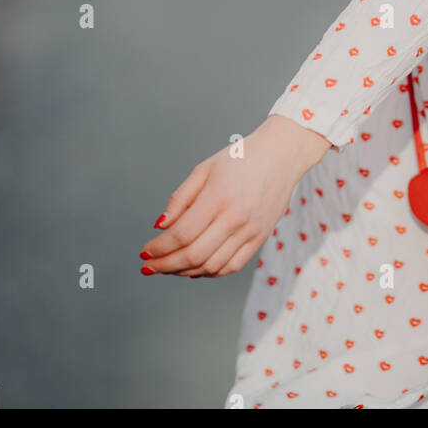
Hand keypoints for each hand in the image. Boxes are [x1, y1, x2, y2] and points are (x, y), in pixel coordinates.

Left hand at [139, 115, 330, 278]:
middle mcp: (235, 218)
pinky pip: (232, 266)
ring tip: (169, 268)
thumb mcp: (205, 168)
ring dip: (184, 272)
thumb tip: (160, 226)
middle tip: (149, 267)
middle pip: (193, 255)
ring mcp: (250, 231)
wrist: (283, 155)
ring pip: (211, 266)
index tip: (144, 252)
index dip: (159, 248)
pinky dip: (210, 272)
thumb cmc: (241, 158)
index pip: (181, 234)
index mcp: (218, 197)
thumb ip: (181, 198)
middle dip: (165, 265)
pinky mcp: (260, 238)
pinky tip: (195, 268)